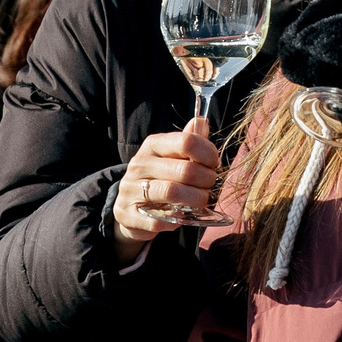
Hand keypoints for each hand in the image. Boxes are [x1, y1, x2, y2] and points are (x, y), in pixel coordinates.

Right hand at [112, 119, 223, 262]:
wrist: (129, 207)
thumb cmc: (160, 178)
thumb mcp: (172, 157)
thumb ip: (189, 141)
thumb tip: (202, 122)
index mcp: (153, 145)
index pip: (186, 141)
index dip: (208, 154)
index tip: (214, 164)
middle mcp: (139, 164)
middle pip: (185, 170)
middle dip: (206, 180)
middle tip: (209, 186)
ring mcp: (130, 189)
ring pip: (172, 193)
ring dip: (196, 199)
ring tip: (202, 201)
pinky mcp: (127, 214)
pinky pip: (158, 220)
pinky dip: (175, 220)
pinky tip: (181, 217)